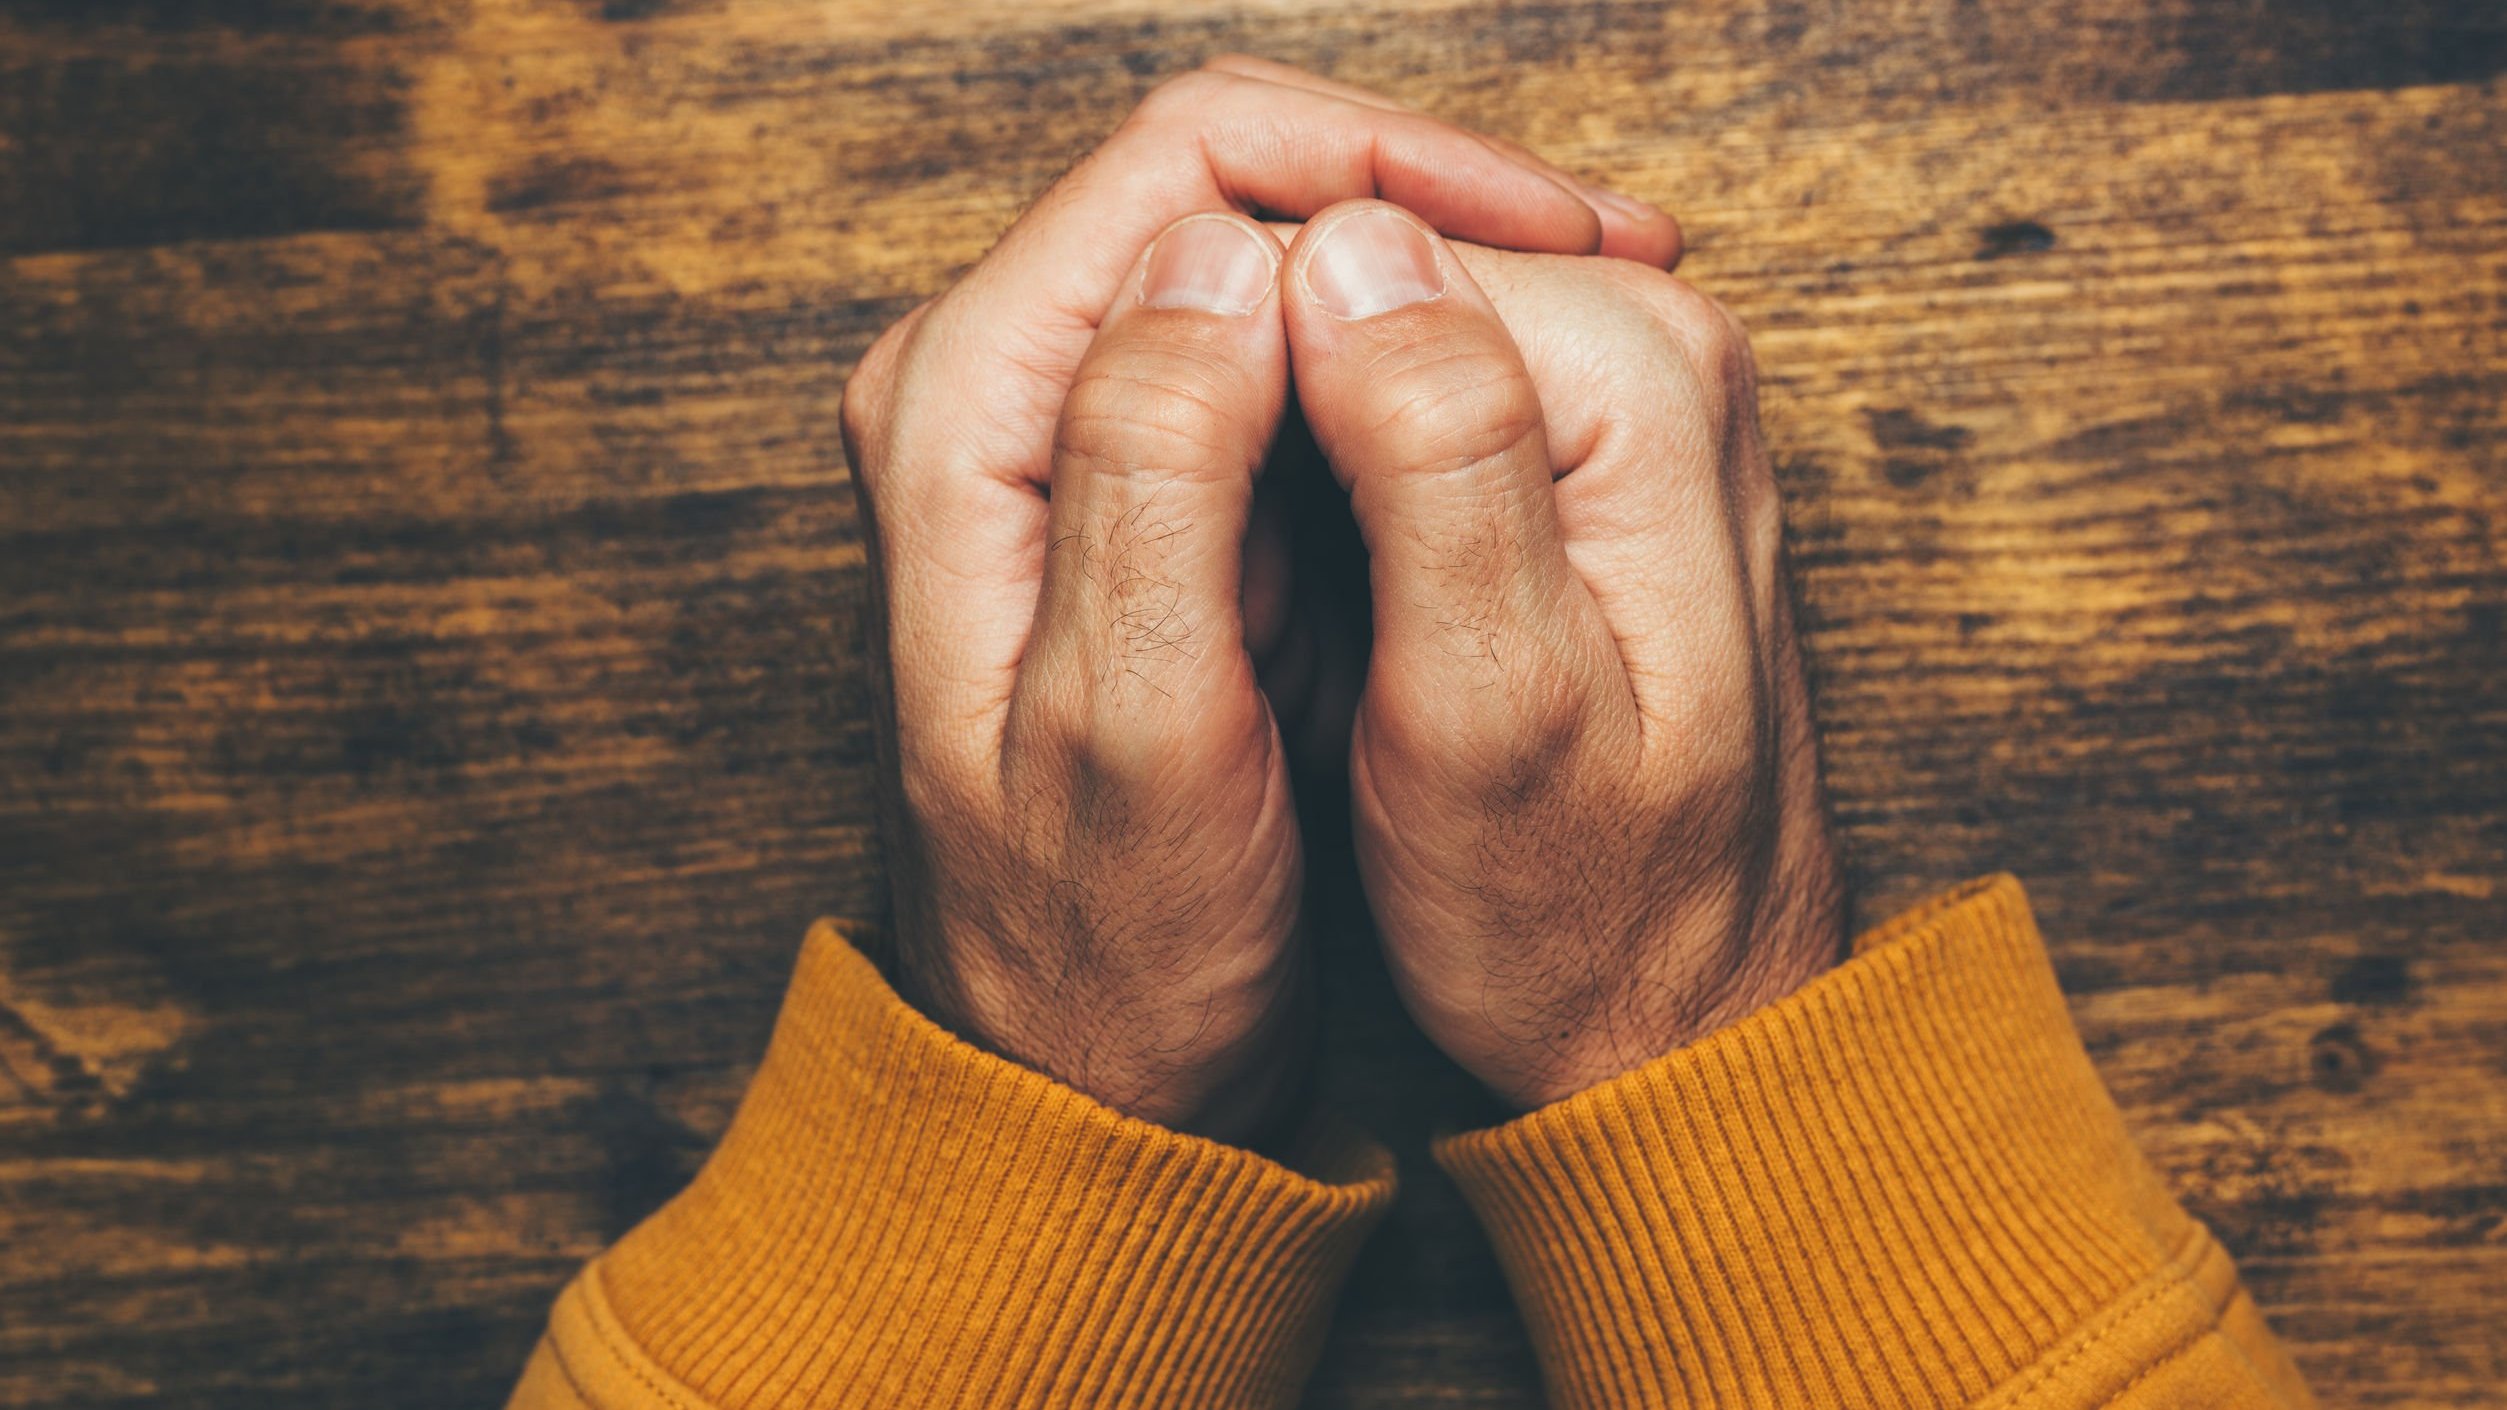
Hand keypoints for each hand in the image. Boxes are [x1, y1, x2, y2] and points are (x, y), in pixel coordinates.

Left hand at [838, 63, 1680, 1140]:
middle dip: (1420, 205)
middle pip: (1221, 190)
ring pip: (1258, 267)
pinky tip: (1502, 397)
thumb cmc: (1107, 945)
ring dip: (1419, 279)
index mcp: (966, 409)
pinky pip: (1271, 364)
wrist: (1085, 1069)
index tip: (1564, 230)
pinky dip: (1389, 364)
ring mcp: (1062, 437)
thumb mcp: (1135, 729)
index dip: (1386, 166)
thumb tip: (1228, 258)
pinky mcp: (1128, 490)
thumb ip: (1154, 472)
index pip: (1181, 167)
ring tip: (1590, 311)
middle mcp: (993, 392)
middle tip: (1614, 258)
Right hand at [1277, 202, 1846, 1109]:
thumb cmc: (1578, 912)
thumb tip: (1345, 252)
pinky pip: (1422, 390)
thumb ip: (1434, 458)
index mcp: (1639, 382)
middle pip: (1376, 271)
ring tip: (1292, 604)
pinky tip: (1329, 586)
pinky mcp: (1603, 450)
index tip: (1209, 534)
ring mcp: (1640, 394)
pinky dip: (1344, 471)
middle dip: (1270, 392)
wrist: (1685, 1019)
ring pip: (1386, 328)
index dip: (1235, 366)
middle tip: (1248, 588)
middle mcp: (1664, 349)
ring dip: (1297, 437)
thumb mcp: (1485, 706)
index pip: (1359, 249)